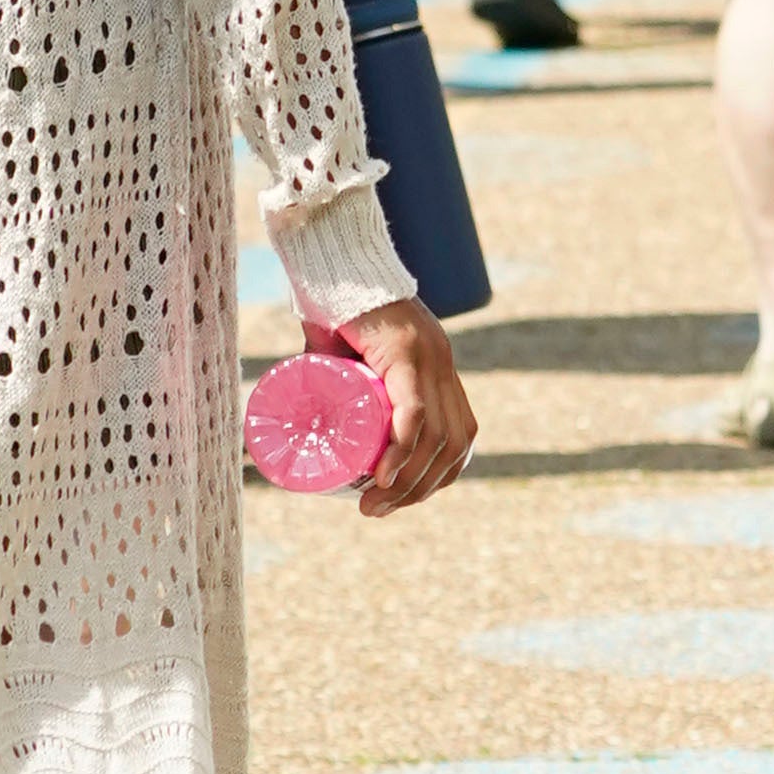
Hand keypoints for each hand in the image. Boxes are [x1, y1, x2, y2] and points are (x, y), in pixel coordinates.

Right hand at [326, 296, 476, 513]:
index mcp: (438, 368)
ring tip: (372, 505)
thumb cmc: (334, 309)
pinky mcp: (404, 350)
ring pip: (436, 436)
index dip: (440, 475)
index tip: (403, 499)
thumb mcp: (346, 357)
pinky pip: (413, 410)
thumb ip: (338, 383)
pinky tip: (384, 478)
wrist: (332, 262)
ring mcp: (428, 356)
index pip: (461, 436)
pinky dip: (402, 449)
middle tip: (377, 511)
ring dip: (408, 482)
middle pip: (453, 444)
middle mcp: (442, 364)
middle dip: (420, 489)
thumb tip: (312, 418)